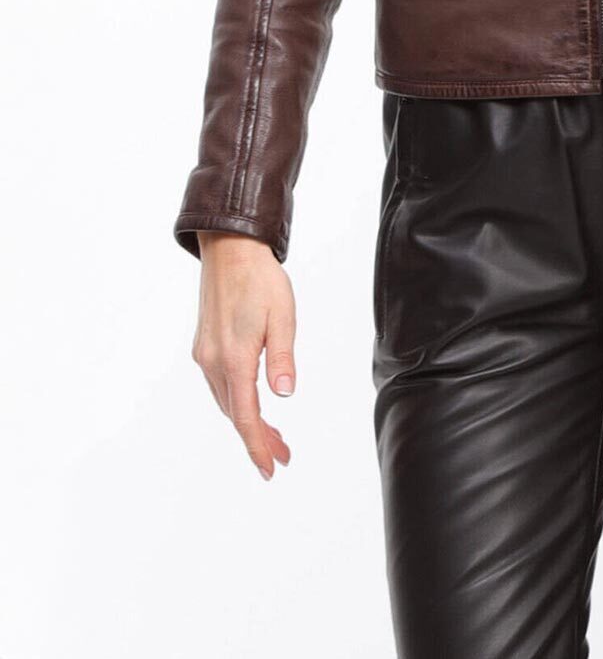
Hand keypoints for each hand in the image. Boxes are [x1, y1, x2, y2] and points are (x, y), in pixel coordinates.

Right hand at [190, 232, 295, 480]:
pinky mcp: (204, 345)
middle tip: (282, 456)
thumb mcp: (282, 316)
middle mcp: (212, 361)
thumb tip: (285, 395)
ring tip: (274, 435)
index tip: (270, 468)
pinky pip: (220, 384)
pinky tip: (252, 402)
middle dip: (257, 439)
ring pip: (226, 401)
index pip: (245, 416)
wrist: (229, 248)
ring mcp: (204, 354)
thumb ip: (282, 357)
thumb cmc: (260, 278)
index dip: (258, 445)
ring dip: (248, 421)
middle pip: (234, 414)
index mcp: (233, 357)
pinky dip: (237, 401)